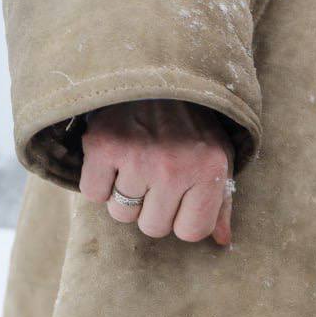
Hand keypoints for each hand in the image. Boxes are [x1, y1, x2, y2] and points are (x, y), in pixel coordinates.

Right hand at [79, 100, 235, 244]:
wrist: (156, 75)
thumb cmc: (192, 126)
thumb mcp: (218, 159)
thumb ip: (221, 203)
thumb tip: (222, 241)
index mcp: (209, 172)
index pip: (190, 232)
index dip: (183, 220)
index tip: (181, 199)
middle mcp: (175, 168)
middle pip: (153, 228)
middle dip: (153, 209)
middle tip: (156, 177)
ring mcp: (137, 158)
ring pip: (121, 214)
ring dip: (126, 195)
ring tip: (136, 163)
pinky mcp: (102, 146)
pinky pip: (94, 194)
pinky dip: (99, 182)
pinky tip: (114, 159)